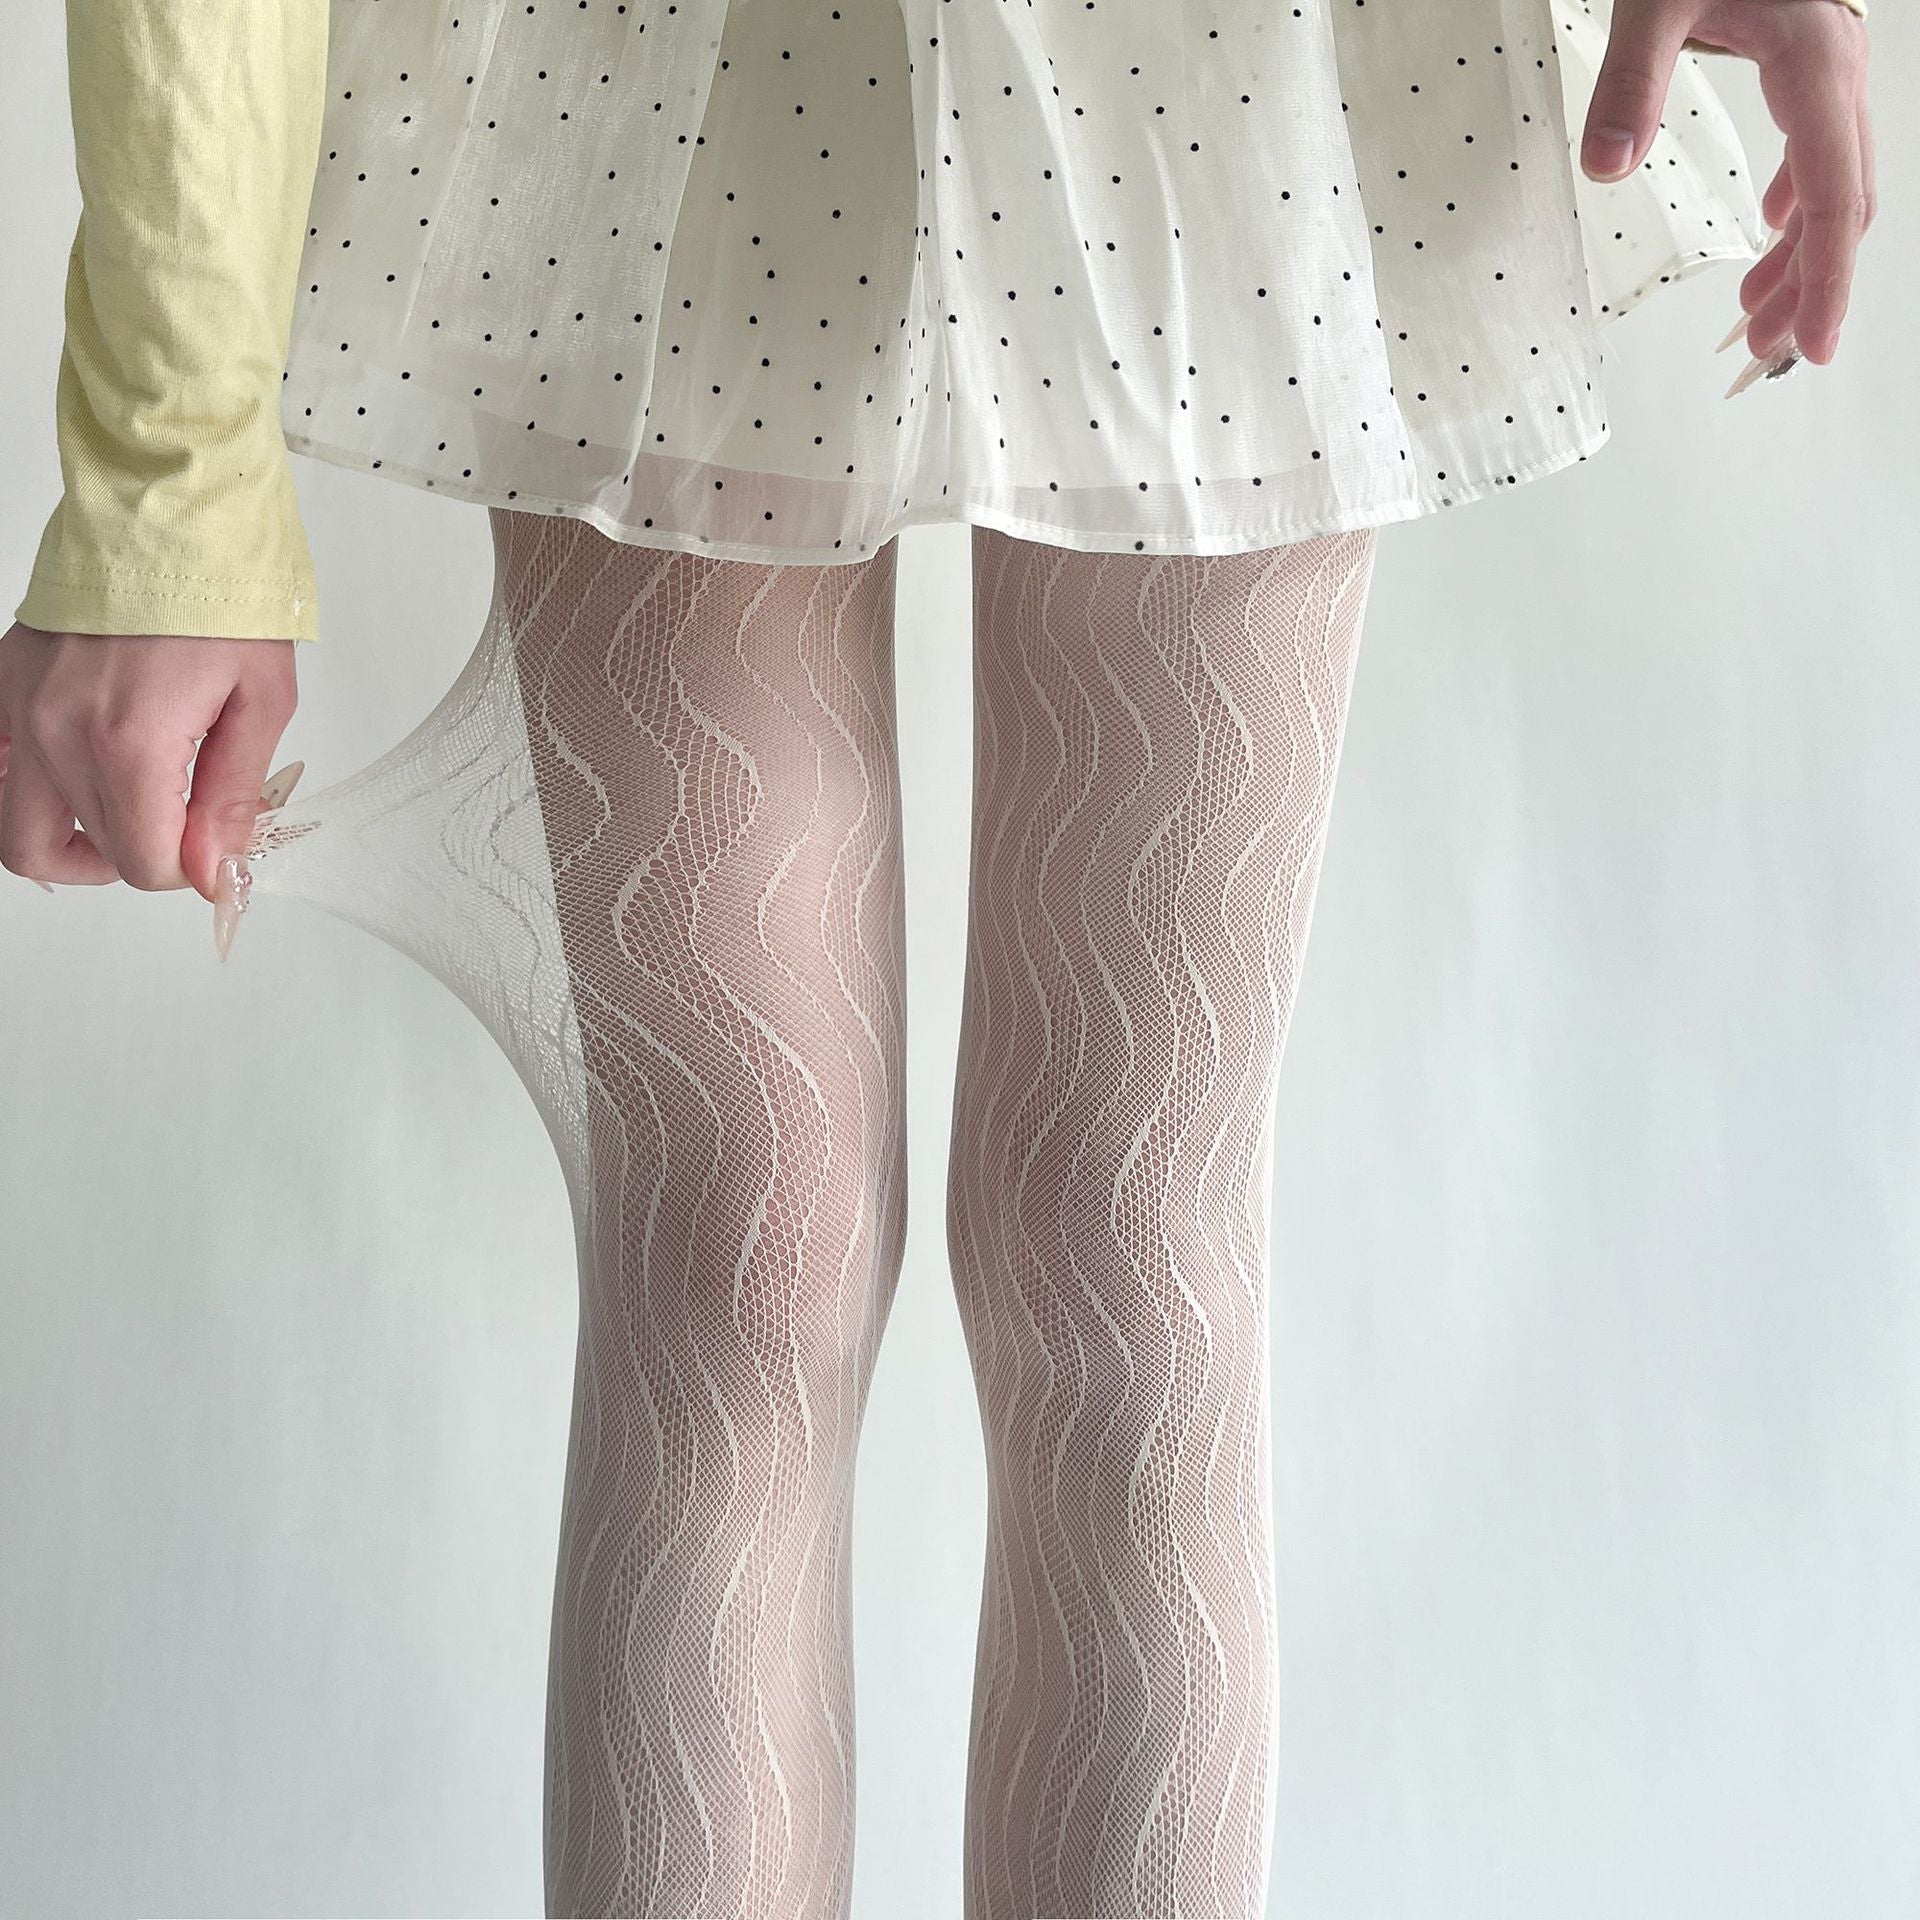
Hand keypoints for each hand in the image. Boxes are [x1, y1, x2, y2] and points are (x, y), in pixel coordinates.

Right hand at [0, 623, 296, 901]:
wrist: (167, 519)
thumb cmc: (220, 599)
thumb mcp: (261, 705)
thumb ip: (232, 798)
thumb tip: (215, 870)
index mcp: (129, 744)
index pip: (143, 861)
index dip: (188, 872)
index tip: (215, 851)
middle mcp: (58, 734)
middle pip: (90, 850)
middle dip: (145, 855)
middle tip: (186, 830)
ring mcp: (20, 711)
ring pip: (20, 830)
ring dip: (73, 846)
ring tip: (127, 824)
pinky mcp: (3, 687)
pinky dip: (29, 797)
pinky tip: (77, 790)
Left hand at [1582, 0, 1873, 363]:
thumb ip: (1631, 81)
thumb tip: (1605, 168)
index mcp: (1815, 68)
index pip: (1832, 202)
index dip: (1827, 283)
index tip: (1811, 348)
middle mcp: (1837, 74)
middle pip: (1843, 205)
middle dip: (1812, 285)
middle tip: (1770, 350)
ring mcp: (1829, 68)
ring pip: (1834, 182)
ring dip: (1802, 251)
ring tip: (1756, 308)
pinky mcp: (1807, 62)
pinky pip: (1818, 148)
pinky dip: (1796, 201)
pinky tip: (1768, 230)